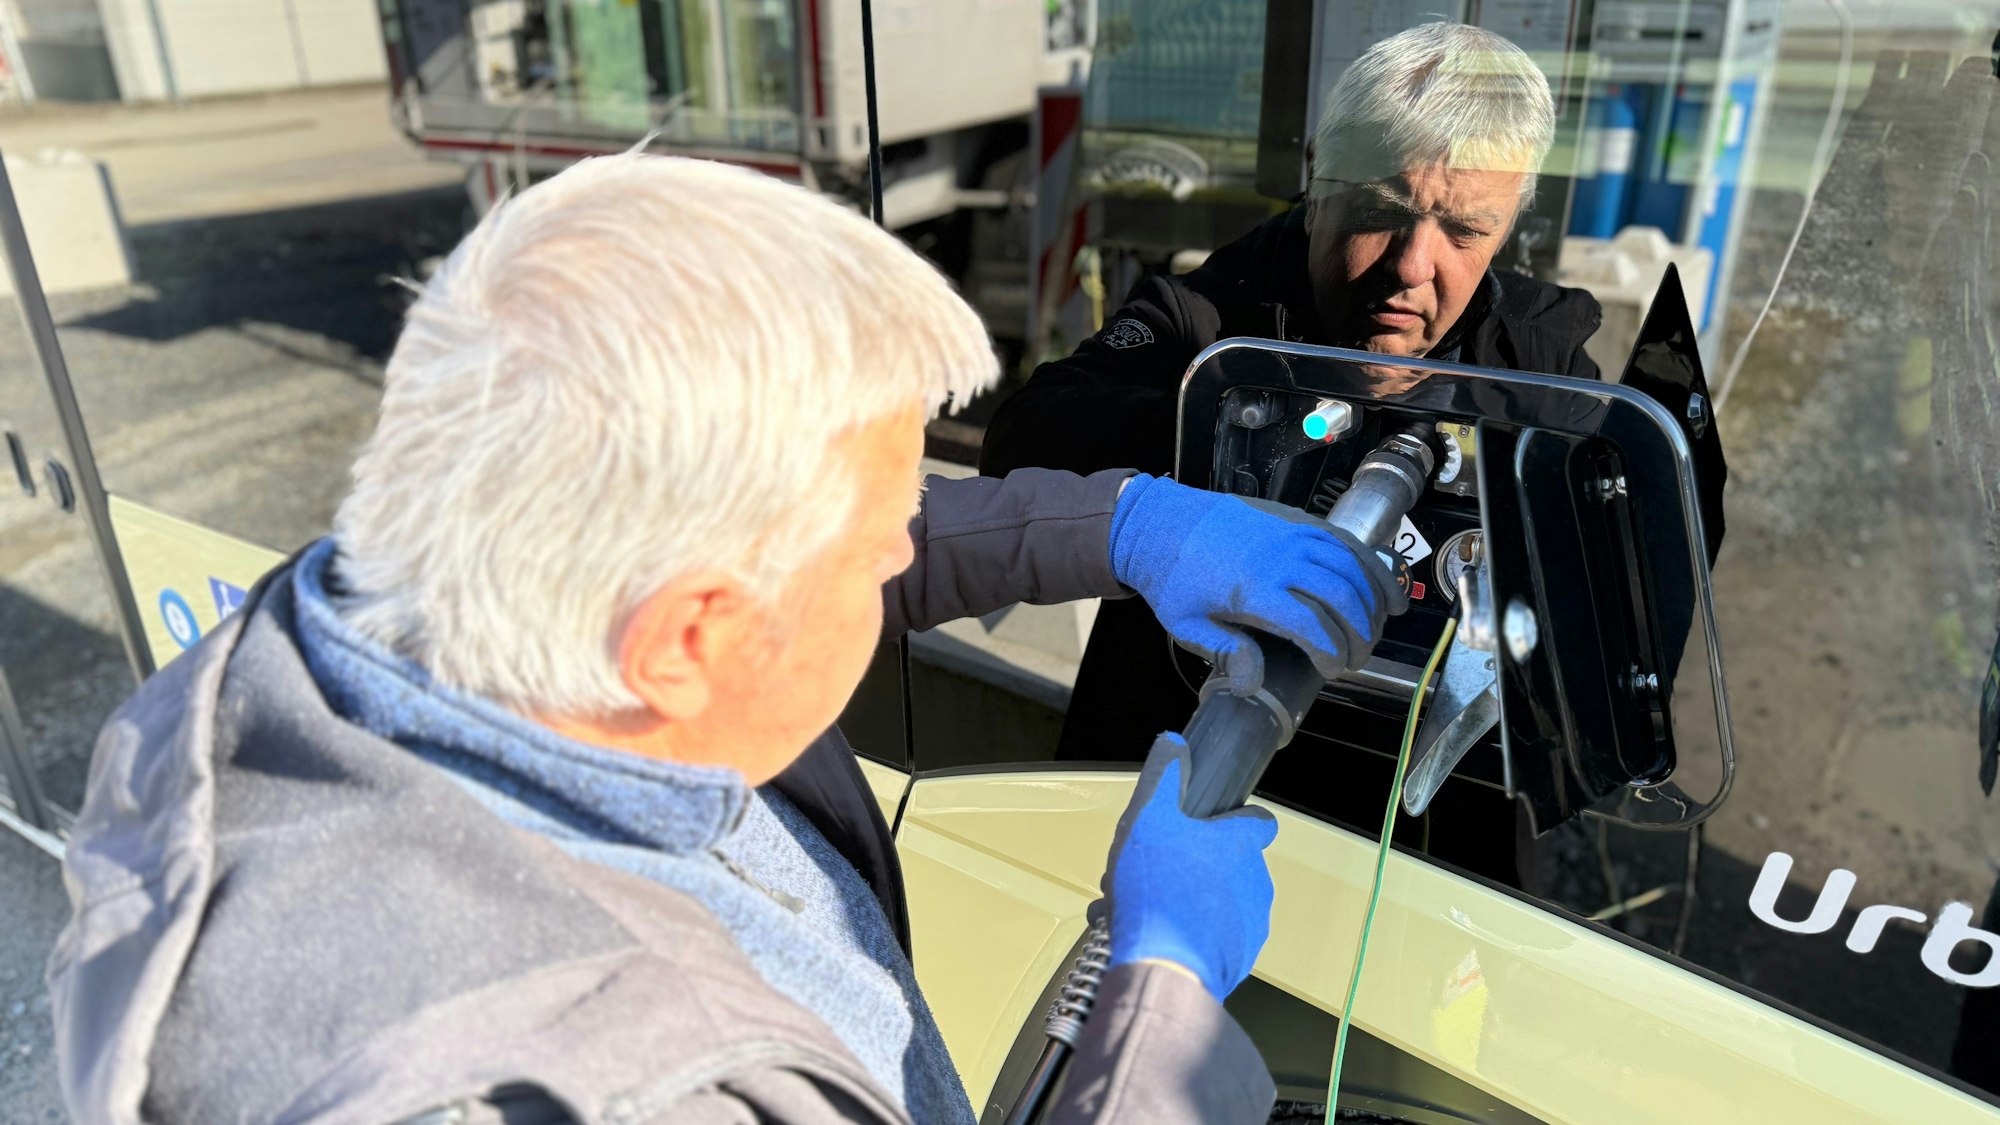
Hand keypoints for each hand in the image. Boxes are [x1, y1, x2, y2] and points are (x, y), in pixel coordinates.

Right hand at [1100, 733, 1278, 1000]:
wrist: (1164, 965)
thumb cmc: (1158, 886)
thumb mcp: (1148, 819)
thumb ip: (1163, 778)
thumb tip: (1174, 742)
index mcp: (1240, 845)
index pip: (1260, 822)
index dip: (1238, 820)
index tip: (1210, 826)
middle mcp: (1256, 882)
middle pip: (1231, 867)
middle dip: (1195, 870)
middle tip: (1154, 878)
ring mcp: (1252, 925)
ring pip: (1220, 906)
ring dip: (1188, 905)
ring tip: (1144, 913)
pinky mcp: (1239, 962)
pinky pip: (1215, 942)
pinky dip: (1190, 939)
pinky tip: (1155, 941)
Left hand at [1108, 474, 1401, 692]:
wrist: (1161, 522)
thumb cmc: (1173, 578)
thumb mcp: (1186, 624)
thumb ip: (1224, 652)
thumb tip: (1252, 684)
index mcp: (1252, 589)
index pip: (1312, 625)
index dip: (1332, 652)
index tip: (1332, 671)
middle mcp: (1281, 558)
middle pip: (1342, 596)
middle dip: (1359, 634)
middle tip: (1357, 659)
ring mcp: (1293, 534)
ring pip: (1351, 566)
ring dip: (1372, 600)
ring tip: (1377, 630)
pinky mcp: (1298, 520)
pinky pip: (1345, 540)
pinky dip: (1372, 565)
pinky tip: (1385, 589)